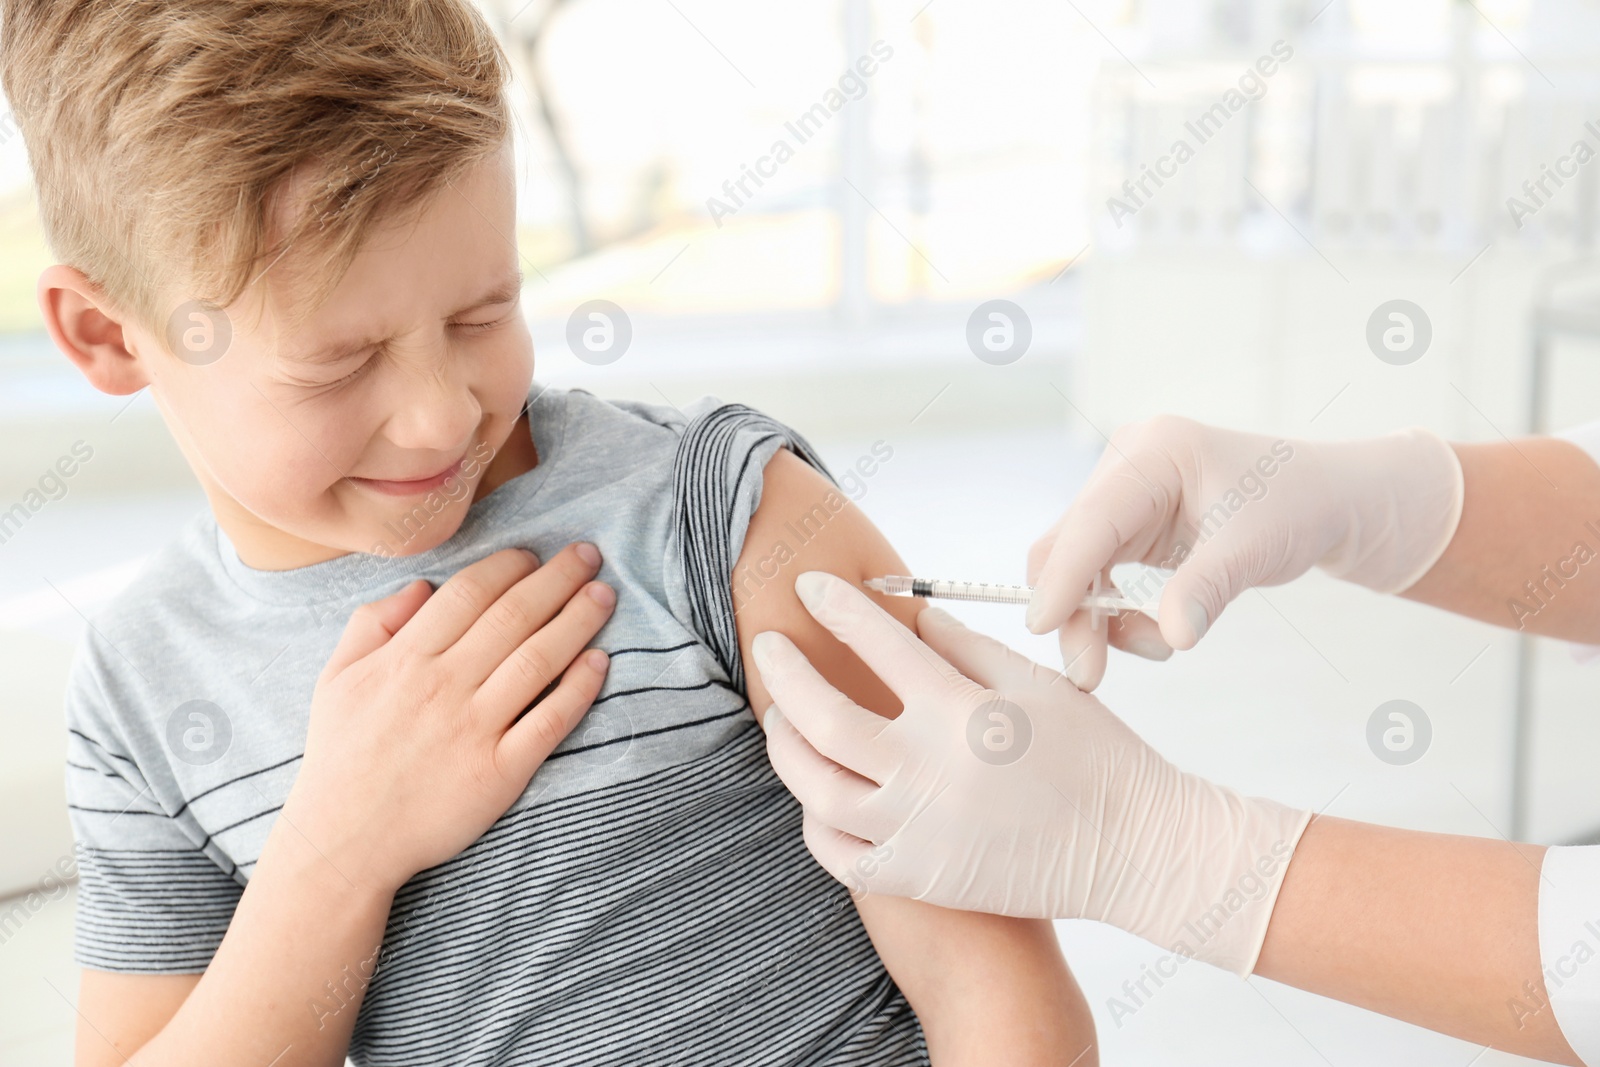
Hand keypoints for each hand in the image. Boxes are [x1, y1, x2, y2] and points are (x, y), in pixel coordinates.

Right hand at [285, 544, 614, 893]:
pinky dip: (578, 688)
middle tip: (589, 555)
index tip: (534, 554)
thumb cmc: (342, 756)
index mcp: (404, 659)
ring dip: (577, 621)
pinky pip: (549, 721)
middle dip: (557, 578)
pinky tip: (600, 661)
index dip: (508, 566)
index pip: (468, 593)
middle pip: (513, 616)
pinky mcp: (500, 772)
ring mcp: (474, 729)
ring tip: (604, 595)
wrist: (345, 841)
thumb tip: (422, 585)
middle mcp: (442, 687)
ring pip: (538, 660)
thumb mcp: (337, 679)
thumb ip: (374, 623)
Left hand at [754, 571, 1310, 976]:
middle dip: (784, 672)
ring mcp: (917, 831)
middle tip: (768, 647)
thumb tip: (909, 616)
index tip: (810, 585)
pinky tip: (814, 792)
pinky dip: (814, 820)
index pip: (877, 643)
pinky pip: (840, 854)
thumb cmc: (1095, 757)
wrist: (1132, 849)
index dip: (836, 607)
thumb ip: (966, 647)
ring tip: (779, 718)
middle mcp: (927, 771)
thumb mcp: (1036, 683)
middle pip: (822, 716)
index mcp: (960, 712)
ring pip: (815, 787)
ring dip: (784, 745)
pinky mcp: (919, 878)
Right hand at [1025, 414, 1462, 688]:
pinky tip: (1163, 631)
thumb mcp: (1256, 547)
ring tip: (1156, 648)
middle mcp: (1127, 468)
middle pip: (1071, 545)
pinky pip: (1104, 579)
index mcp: (1152, 451)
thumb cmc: (1301, 506)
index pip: (1091, 519)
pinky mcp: (1134, 530)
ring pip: (1080, 569)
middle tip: (1088, 673)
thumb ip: (1207, 588)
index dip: (1064, 574)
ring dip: (1101, 619)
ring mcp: (1127, 499)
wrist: (1333, 503)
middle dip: (1076, 610)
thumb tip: (1174, 637)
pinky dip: (1121, 615)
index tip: (1044, 626)